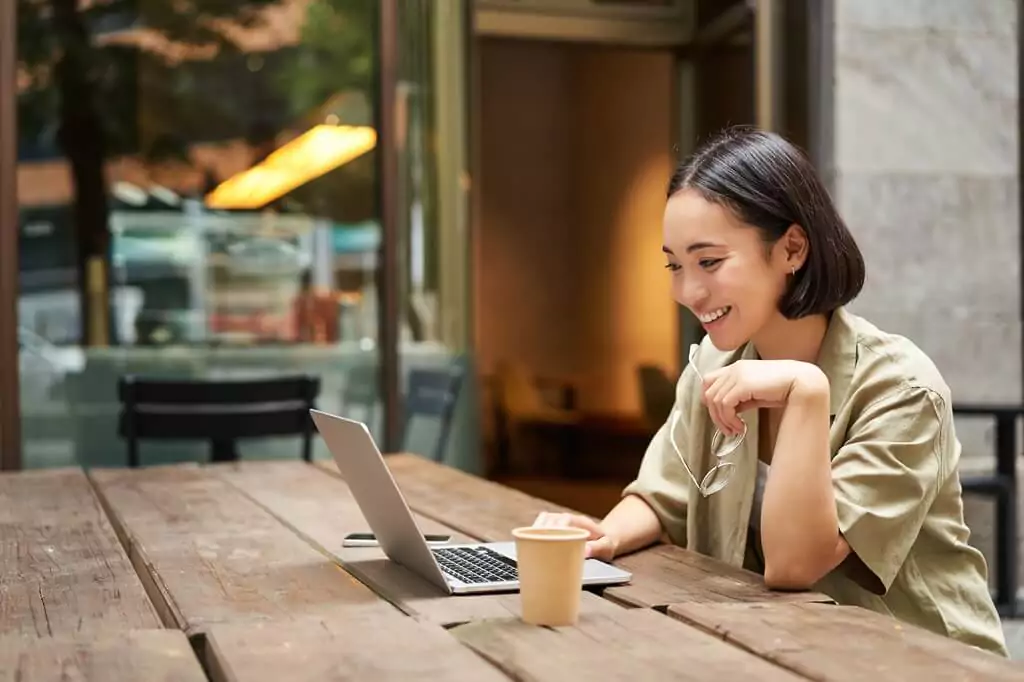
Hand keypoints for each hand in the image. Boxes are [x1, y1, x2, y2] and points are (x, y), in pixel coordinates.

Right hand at [531, 512, 617, 560]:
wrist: (603, 538)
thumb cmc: (604, 544)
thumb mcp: (607, 547)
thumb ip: (598, 548)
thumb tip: (586, 551)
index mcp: (581, 521)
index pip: (567, 519)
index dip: (558, 527)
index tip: (552, 539)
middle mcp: (567, 518)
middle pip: (550, 519)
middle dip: (542, 530)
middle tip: (535, 545)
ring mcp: (559, 521)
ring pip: (543, 521)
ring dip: (535, 530)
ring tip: (528, 544)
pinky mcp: (552, 527)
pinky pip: (540, 525)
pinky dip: (533, 532)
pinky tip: (528, 543)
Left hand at [701, 360, 827, 435]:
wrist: (802, 383)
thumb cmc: (784, 388)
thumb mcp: (756, 393)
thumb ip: (740, 398)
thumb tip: (727, 411)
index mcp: (737, 368)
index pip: (708, 381)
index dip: (709, 400)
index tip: (720, 415)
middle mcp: (734, 369)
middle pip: (708, 393)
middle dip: (715, 415)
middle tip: (728, 429)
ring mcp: (737, 374)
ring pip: (714, 400)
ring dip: (723, 420)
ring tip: (736, 429)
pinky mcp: (742, 384)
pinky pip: (724, 404)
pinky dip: (729, 419)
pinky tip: (741, 426)